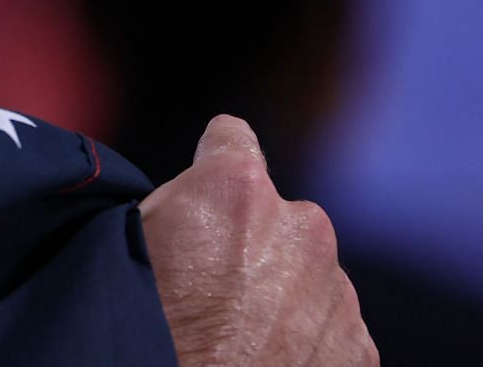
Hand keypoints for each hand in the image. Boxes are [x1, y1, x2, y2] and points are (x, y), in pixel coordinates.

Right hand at [138, 115, 375, 365]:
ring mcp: (336, 292)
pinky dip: (305, 343)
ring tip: (234, 342)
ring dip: (280, 295)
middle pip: (276, 215)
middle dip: (250, 243)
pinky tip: (261, 364)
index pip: (231, 138)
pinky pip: (331, 328)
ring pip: (306, 275)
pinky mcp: (358, 350)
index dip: (209, 166)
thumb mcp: (125, 244)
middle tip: (208, 293)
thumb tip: (189, 205)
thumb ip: (173, 209)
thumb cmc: (144, 329)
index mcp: (237, 187)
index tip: (200, 198)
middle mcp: (301, 226)